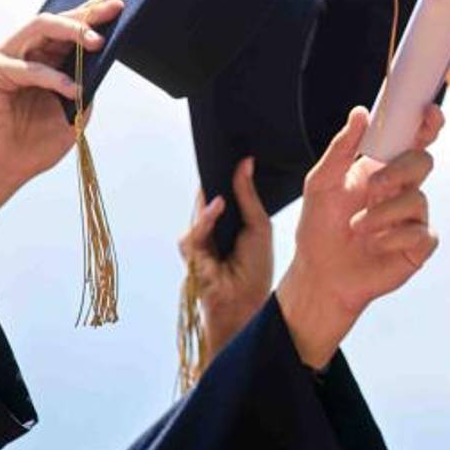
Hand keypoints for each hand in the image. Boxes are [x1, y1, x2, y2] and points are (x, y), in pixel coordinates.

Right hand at [0, 0, 124, 235]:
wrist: (0, 169)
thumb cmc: (32, 144)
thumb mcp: (72, 112)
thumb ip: (86, 86)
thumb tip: (105, 64)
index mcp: (41, 59)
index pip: (68, 29)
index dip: (91, 14)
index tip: (118, 5)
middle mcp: (22, 52)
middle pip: (56, 21)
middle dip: (87, 14)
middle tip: (113, 9)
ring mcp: (5, 59)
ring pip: (40, 28)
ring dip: (72, 31)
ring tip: (97, 41)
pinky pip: (28, 68)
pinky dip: (54, 78)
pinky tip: (74, 90)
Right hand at [178, 157, 274, 358]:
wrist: (248, 301)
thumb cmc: (255, 267)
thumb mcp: (258, 225)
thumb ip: (248, 195)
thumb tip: (245, 162)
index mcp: (228, 220)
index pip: (222, 191)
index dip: (224, 172)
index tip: (232, 148)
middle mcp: (211, 228)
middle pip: (207, 196)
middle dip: (213, 176)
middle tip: (221, 151)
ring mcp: (199, 241)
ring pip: (199, 211)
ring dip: (211, 195)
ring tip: (223, 173)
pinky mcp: (191, 254)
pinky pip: (194, 231)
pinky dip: (206, 218)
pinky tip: (218, 205)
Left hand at [276, 105, 442, 367]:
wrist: (319, 274)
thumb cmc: (320, 227)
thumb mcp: (321, 182)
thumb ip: (341, 148)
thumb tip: (360, 112)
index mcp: (384, 169)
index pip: (413, 140)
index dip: (427, 124)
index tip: (428, 112)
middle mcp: (403, 189)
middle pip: (423, 162)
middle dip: (399, 171)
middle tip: (372, 187)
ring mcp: (413, 218)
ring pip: (418, 200)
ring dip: (383, 213)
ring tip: (356, 227)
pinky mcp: (418, 246)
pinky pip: (422, 233)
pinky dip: (394, 238)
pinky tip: (375, 246)